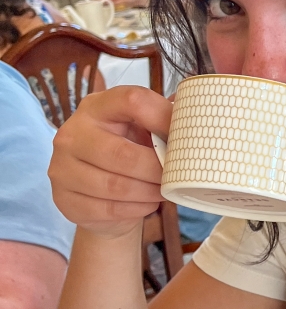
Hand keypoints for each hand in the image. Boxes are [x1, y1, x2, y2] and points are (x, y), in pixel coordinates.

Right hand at [49, 86, 171, 238]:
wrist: (102, 196)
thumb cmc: (131, 154)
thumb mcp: (144, 130)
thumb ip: (166, 119)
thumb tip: (200, 111)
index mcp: (97, 107)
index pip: (131, 99)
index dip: (164, 118)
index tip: (184, 137)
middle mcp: (72, 134)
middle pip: (123, 153)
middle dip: (157, 170)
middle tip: (176, 177)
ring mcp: (62, 168)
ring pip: (115, 186)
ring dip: (149, 193)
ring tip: (165, 192)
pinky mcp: (65, 200)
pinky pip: (109, 208)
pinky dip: (137, 209)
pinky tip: (148, 204)